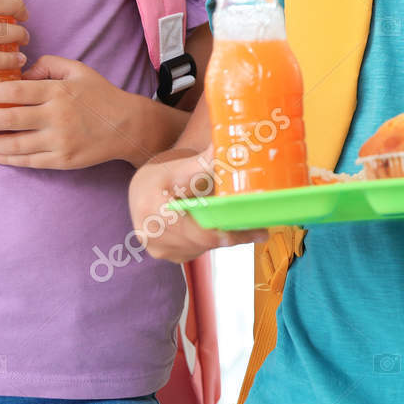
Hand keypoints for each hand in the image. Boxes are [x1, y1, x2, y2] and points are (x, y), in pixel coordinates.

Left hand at [0, 54, 144, 168]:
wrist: (128, 126)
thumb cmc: (100, 94)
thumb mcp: (77, 69)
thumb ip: (47, 65)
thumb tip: (19, 71)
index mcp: (58, 91)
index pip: (15, 91)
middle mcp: (57, 117)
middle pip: (9, 119)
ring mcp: (59, 141)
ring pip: (15, 145)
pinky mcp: (63, 160)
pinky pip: (28, 161)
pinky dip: (6, 158)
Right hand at [128, 147, 263, 262]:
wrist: (142, 188)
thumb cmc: (163, 174)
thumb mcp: (184, 166)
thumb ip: (208, 161)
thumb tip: (234, 149)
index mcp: (153, 208)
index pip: (200, 230)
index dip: (230, 232)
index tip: (258, 231)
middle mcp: (151, 232)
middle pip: (204, 241)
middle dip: (232, 234)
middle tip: (260, 230)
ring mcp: (156, 247)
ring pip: (202, 247)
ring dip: (222, 238)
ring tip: (244, 227)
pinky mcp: (163, 254)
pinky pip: (195, 251)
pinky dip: (210, 241)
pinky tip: (218, 228)